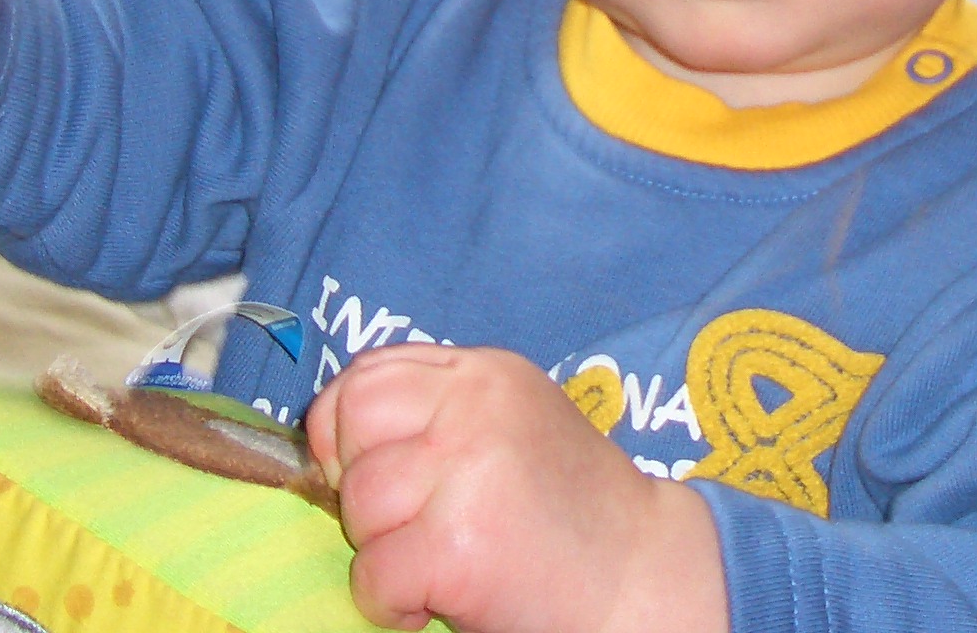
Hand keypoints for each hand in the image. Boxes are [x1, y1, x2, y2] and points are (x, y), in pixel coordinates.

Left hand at [307, 346, 726, 632]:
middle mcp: (475, 407)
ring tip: (438, 564)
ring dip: (382, 551)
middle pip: (352, 429)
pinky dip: (392, 603)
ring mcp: (467, 471)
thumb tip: (331, 442)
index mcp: (486, 373)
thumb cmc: (571, 515)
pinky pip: (373, 575)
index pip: (367, 375)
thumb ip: (440, 411)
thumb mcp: (513, 425)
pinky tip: (440, 601)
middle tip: (410, 525)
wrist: (645, 582)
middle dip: (360, 487)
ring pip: (358, 506)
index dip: (346, 429)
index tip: (369, 472)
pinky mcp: (457, 545)